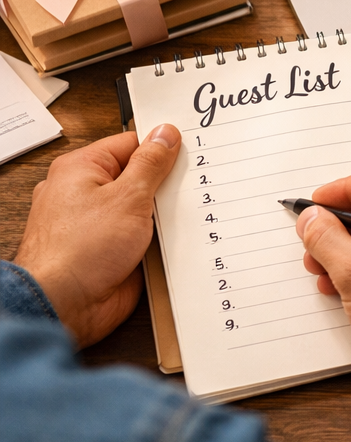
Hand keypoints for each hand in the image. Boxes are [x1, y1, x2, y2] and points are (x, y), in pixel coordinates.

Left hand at [14, 125, 180, 347]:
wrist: (64, 307)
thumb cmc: (80, 250)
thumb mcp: (128, 195)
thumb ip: (151, 163)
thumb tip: (165, 134)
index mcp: (83, 169)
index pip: (131, 144)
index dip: (162, 147)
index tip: (190, 152)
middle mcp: (87, 194)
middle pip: (139, 175)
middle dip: (166, 182)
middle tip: (195, 180)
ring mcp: (100, 223)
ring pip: (144, 207)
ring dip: (165, 213)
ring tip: (191, 208)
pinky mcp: (111, 250)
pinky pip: (144, 234)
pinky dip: (161, 236)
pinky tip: (182, 234)